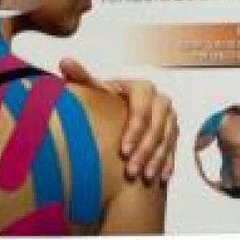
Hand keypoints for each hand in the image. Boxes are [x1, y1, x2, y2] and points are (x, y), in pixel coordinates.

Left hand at [59, 59, 178, 183]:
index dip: (135, 129)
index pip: (142, 107)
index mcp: (142, 88)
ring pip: (167, 139)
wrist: (118, 111)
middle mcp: (159, 101)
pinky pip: (174, 148)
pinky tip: (159, 178)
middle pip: (157, 126)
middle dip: (145, 149)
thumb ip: (81, 77)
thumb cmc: (106, 101)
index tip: (123, 150)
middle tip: (131, 170)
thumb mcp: (95, 90)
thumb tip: (65, 62)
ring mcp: (169, 118)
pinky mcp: (173, 132)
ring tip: (143, 177)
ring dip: (156, 159)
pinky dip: (167, 163)